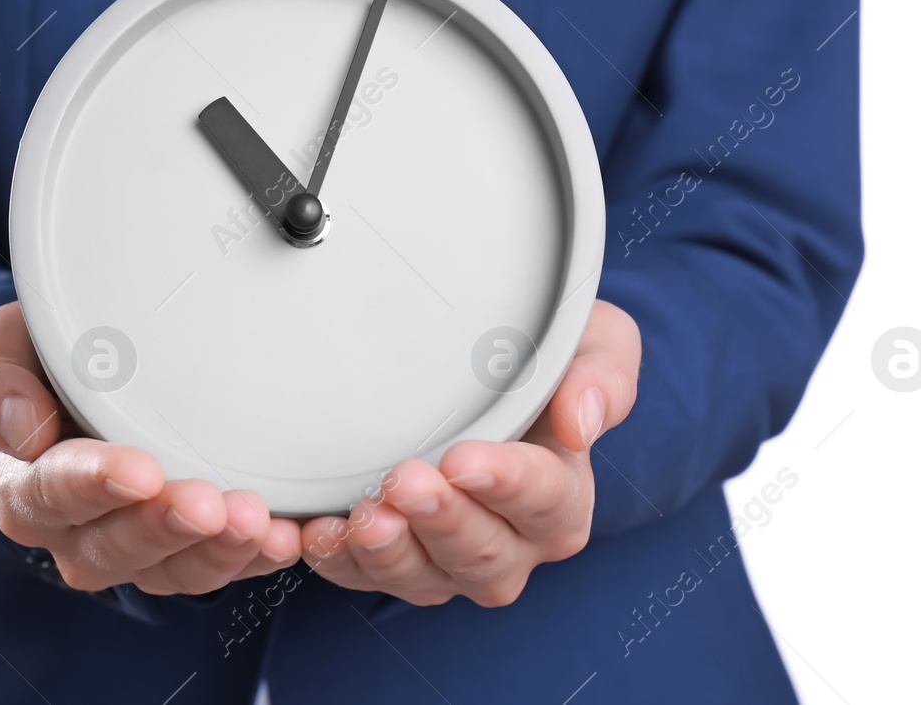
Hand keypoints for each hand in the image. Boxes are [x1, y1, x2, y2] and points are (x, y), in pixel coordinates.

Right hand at [0, 303, 301, 594]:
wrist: (97, 365)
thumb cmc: (53, 355)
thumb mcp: (6, 347)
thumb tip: (20, 424)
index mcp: (29, 485)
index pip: (51, 494)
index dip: (95, 486)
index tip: (140, 472)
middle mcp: (77, 533)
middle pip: (116, 546)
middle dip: (166, 527)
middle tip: (209, 504)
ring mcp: (138, 548)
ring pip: (174, 570)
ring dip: (218, 550)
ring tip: (260, 522)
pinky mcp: (191, 551)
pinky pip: (223, 566)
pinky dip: (258, 555)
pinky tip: (289, 535)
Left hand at [299, 299, 640, 606]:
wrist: (485, 362)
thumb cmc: (540, 355)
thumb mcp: (593, 342)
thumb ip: (602, 374)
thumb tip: (583, 421)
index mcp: (562, 497)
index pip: (546, 501)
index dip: (507, 484)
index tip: (464, 459)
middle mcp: (511, 544)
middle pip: (483, 553)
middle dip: (442, 520)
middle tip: (406, 479)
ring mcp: (448, 561)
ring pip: (423, 579)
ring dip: (389, 551)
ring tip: (363, 514)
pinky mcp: (392, 561)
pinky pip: (362, 576)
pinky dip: (337, 559)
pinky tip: (318, 532)